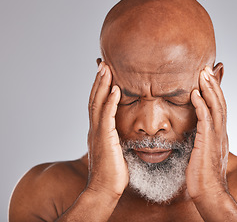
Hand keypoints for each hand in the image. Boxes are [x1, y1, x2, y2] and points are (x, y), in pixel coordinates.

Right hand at [86, 60, 128, 198]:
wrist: (104, 189)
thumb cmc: (112, 172)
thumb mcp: (115, 149)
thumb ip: (116, 137)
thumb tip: (125, 132)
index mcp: (98, 130)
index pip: (98, 104)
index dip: (100, 88)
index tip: (104, 74)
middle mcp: (95, 129)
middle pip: (95, 99)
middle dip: (99, 80)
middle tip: (102, 63)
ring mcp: (98, 133)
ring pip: (98, 103)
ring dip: (102, 84)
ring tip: (106, 68)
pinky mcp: (105, 139)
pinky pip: (107, 116)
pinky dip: (111, 101)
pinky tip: (116, 89)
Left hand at [186, 63, 228, 200]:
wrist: (210, 193)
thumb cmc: (204, 175)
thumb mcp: (205, 151)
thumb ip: (204, 138)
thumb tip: (198, 131)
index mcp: (220, 134)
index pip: (219, 107)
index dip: (216, 92)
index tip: (210, 77)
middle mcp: (221, 132)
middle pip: (220, 103)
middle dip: (214, 84)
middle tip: (207, 68)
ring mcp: (216, 136)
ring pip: (216, 107)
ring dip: (209, 89)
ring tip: (203, 73)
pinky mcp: (207, 142)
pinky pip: (205, 119)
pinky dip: (201, 105)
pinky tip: (195, 94)